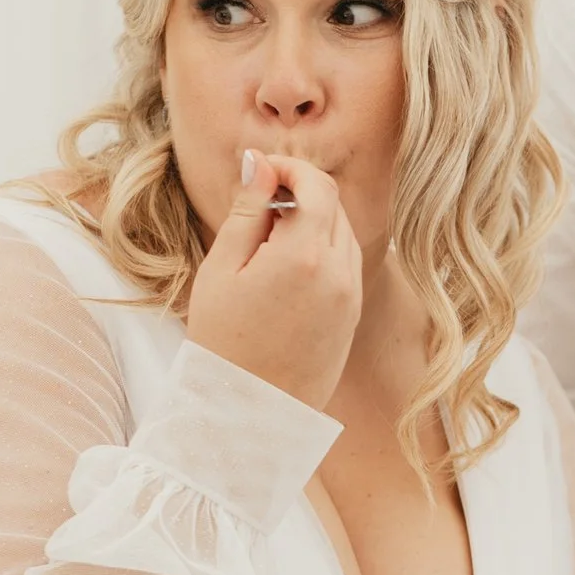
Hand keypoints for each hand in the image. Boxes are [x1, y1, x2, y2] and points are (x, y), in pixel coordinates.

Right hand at [185, 150, 362, 412]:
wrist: (248, 412)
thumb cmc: (222, 341)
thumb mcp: (222, 268)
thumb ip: (247, 210)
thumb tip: (259, 162)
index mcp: (305, 256)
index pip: (316, 184)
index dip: (288, 167)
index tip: (259, 170)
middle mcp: (340, 273)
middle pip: (332, 204)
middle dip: (298, 192)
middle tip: (256, 206)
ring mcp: (351, 296)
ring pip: (342, 233)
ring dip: (311, 221)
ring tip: (265, 244)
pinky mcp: (353, 316)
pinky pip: (345, 264)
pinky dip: (321, 250)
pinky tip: (284, 270)